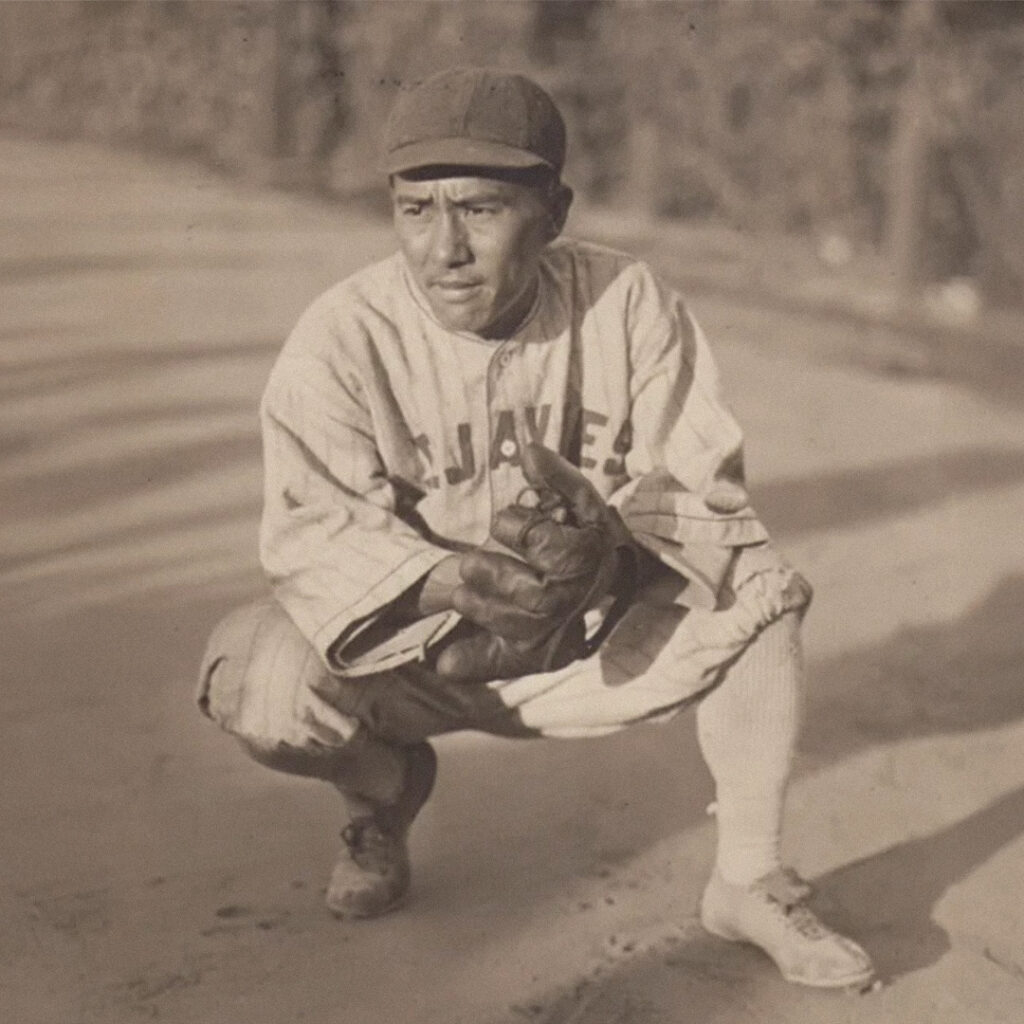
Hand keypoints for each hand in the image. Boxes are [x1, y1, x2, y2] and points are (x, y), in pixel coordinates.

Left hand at [433, 443, 636, 681]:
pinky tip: (446, 662)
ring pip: (506, 622)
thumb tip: (528, 451)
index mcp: (584, 558)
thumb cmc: (583, 533)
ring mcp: (555, 633)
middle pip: (523, 592)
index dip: (512, 529)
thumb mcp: (579, 499)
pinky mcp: (536, 656)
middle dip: (488, 572)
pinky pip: (503, 664)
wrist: (607, 580)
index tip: (507, 526)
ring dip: (476, 605)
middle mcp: (572, 600)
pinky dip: (472, 664)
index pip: (539, 544)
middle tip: (472, 564)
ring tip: (467, 592)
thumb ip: (555, 475)